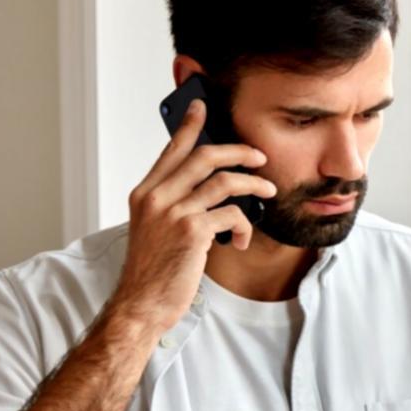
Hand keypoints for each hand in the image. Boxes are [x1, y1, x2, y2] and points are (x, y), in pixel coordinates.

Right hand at [109, 99, 277, 334]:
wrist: (142, 304)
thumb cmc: (153, 270)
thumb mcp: (154, 228)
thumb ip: (174, 203)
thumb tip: (210, 185)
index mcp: (145, 193)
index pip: (171, 149)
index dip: (190, 125)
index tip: (202, 106)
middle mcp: (156, 197)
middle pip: (204, 156)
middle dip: (239, 152)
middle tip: (259, 157)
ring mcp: (173, 213)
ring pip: (225, 182)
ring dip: (255, 185)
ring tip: (269, 191)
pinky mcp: (193, 232)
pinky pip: (234, 215)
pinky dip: (246, 226)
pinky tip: (243, 239)